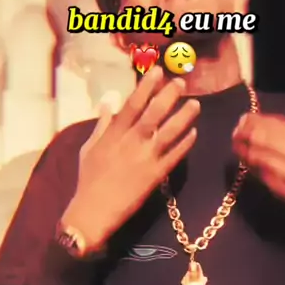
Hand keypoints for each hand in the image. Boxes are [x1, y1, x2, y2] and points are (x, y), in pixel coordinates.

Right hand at [62, 66, 199, 248]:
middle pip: (153, 114)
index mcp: (114, 134)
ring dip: (183, 117)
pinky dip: (185, 144)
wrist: (94, 212)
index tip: (158, 72)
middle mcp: (131, 142)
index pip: (133, 104)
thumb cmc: (89, 178)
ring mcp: (145, 159)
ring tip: (196, 104)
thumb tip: (107, 103)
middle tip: (181, 82)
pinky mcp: (155, 175)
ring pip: (168, 133)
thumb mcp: (90, 148)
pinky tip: (194, 133)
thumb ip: (102, 125)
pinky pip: (174, 156)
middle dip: (168, 96)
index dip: (146, 86)